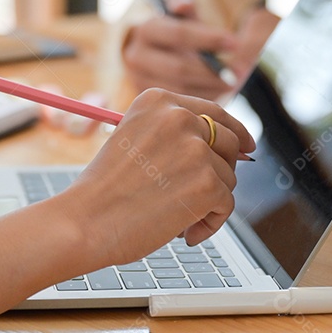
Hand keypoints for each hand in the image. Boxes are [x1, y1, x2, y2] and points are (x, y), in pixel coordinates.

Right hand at [58, 88, 254, 267]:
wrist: (84, 221)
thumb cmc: (104, 191)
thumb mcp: (135, 140)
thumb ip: (173, 136)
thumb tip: (231, 147)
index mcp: (158, 101)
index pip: (214, 111)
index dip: (235, 131)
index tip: (246, 145)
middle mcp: (179, 117)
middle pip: (229, 142)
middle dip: (220, 171)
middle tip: (200, 195)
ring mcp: (196, 149)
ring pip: (228, 177)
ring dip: (208, 201)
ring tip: (175, 216)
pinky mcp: (207, 183)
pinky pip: (226, 205)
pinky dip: (209, 223)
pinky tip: (183, 231)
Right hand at [122, 0, 277, 99]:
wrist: (157, 53)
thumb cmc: (177, 30)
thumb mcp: (182, 14)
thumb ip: (186, 4)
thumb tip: (182, 4)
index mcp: (146, 30)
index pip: (179, 34)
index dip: (209, 38)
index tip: (234, 42)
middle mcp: (136, 57)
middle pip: (179, 68)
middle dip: (213, 70)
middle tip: (241, 71)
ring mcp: (139, 81)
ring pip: (181, 89)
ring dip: (212, 86)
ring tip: (234, 81)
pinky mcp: (149, 100)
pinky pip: (179, 104)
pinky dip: (203, 98)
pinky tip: (219, 91)